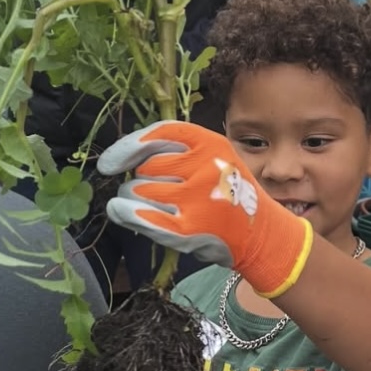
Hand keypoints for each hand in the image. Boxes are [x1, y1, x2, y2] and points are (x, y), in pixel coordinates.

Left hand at [97, 121, 312, 297]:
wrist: (261, 234)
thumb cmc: (229, 195)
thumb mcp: (213, 158)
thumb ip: (174, 152)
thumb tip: (119, 158)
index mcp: (211, 144)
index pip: (159, 135)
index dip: (127, 147)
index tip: (109, 164)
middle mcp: (204, 167)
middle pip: (144, 168)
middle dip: (141, 181)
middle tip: (163, 197)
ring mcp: (197, 199)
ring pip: (138, 192)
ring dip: (137, 202)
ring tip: (165, 210)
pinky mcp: (189, 230)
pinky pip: (143, 217)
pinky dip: (126, 214)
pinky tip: (120, 213)